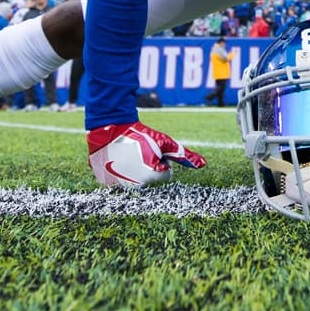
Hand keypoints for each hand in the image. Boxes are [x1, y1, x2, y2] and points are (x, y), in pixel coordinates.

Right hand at [87, 121, 205, 187]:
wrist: (111, 126)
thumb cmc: (141, 133)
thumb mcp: (165, 142)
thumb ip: (185, 155)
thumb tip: (204, 164)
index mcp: (152, 176)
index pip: (166, 175)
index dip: (162, 162)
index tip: (153, 152)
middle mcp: (136, 185)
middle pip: (150, 178)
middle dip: (148, 167)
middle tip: (140, 151)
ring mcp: (119, 184)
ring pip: (133, 179)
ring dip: (133, 169)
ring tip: (128, 153)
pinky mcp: (105, 181)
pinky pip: (117, 180)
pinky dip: (118, 171)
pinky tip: (117, 158)